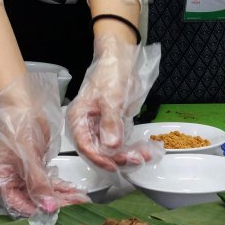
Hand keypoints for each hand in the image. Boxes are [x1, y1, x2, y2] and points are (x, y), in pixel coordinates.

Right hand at [0, 70, 87, 224]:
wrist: (24, 103)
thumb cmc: (17, 125)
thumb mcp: (27, 158)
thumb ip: (38, 184)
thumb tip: (48, 208)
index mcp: (0, 182)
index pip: (18, 205)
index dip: (38, 211)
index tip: (56, 213)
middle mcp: (10, 181)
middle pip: (33, 201)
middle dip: (55, 204)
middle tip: (74, 205)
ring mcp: (23, 175)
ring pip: (44, 193)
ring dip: (62, 196)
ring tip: (79, 199)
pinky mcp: (35, 168)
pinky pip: (49, 183)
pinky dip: (61, 187)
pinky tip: (74, 190)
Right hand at [67, 36, 162, 172]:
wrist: (122, 60)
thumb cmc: (110, 72)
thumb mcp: (111, 97)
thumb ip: (110, 122)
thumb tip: (111, 145)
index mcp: (79, 118)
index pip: (84, 145)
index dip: (99, 158)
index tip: (114, 164)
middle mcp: (88, 125)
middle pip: (99, 151)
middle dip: (118, 158)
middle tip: (135, 159)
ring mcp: (101, 127)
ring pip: (112, 150)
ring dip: (129, 155)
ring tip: (144, 155)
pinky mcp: (114, 126)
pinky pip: (123, 142)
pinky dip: (134, 147)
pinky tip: (146, 150)